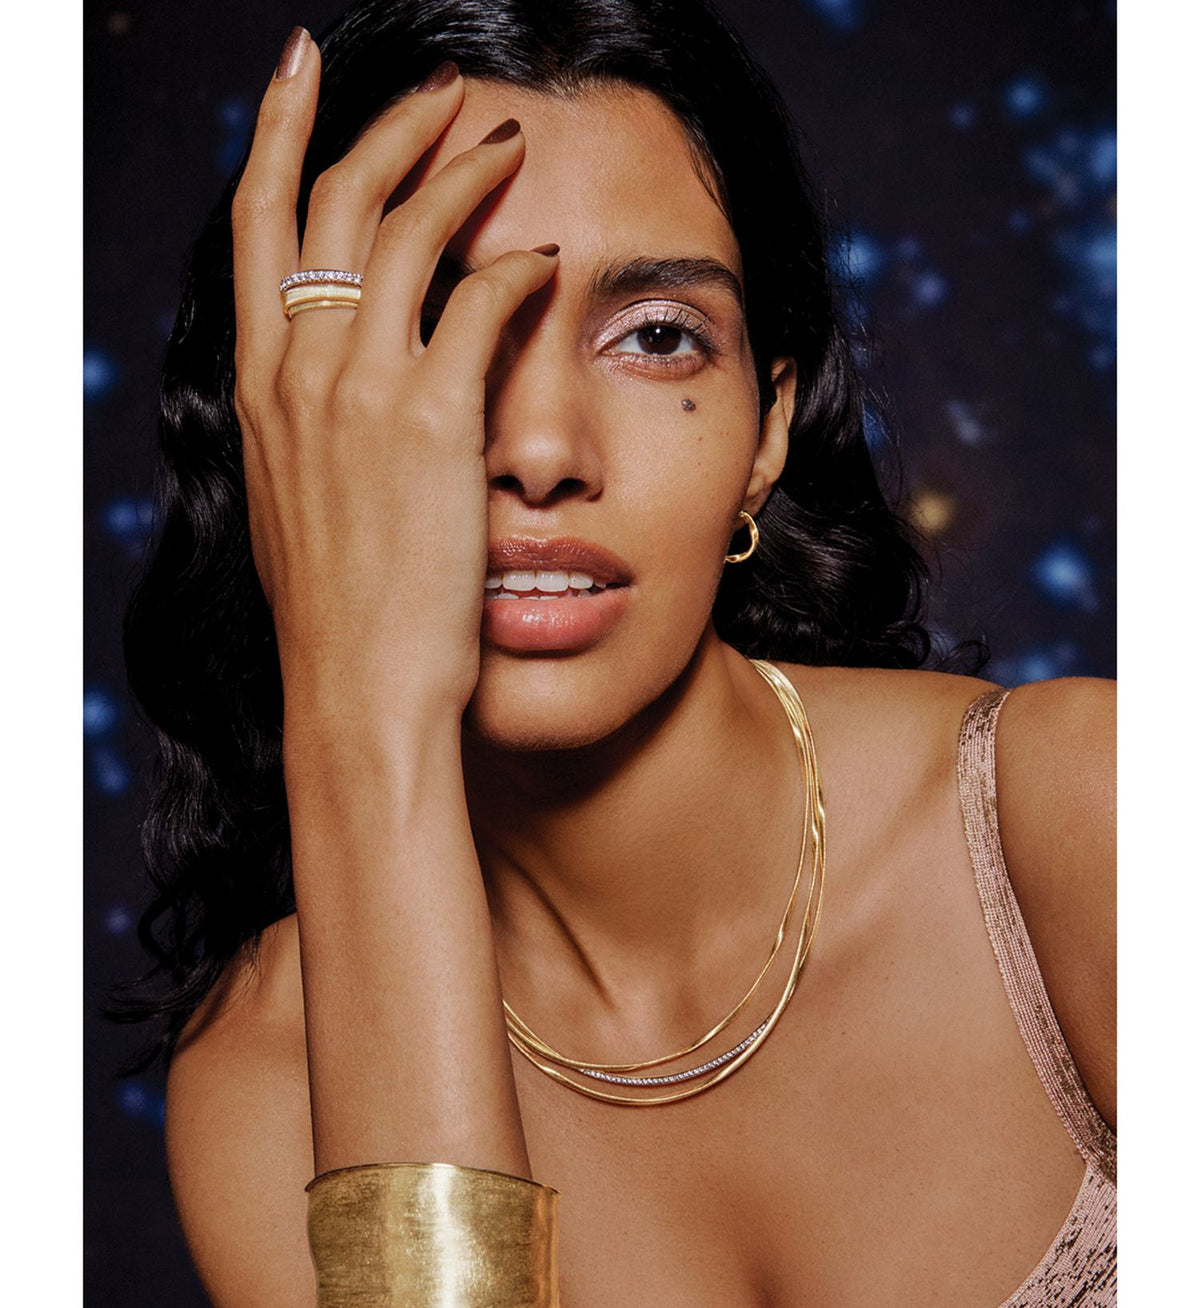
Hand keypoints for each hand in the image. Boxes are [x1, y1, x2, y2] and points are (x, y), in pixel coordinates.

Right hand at [230, 39, 557, 720]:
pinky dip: (515, 268)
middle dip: (384, 124)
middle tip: (440, 90)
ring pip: (403, 229)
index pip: (256, 224)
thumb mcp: (298, 509)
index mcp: (260, 388)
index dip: (278, 134)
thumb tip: (337, 399)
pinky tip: (546, 261)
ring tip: (505, 143)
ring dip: (459, 169)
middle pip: (329, 197)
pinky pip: (479, 303)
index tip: (301, 75)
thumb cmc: (339, 619)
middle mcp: (296, 372)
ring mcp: (356, 392)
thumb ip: (312, 434)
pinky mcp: (428, 423)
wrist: (357, 692)